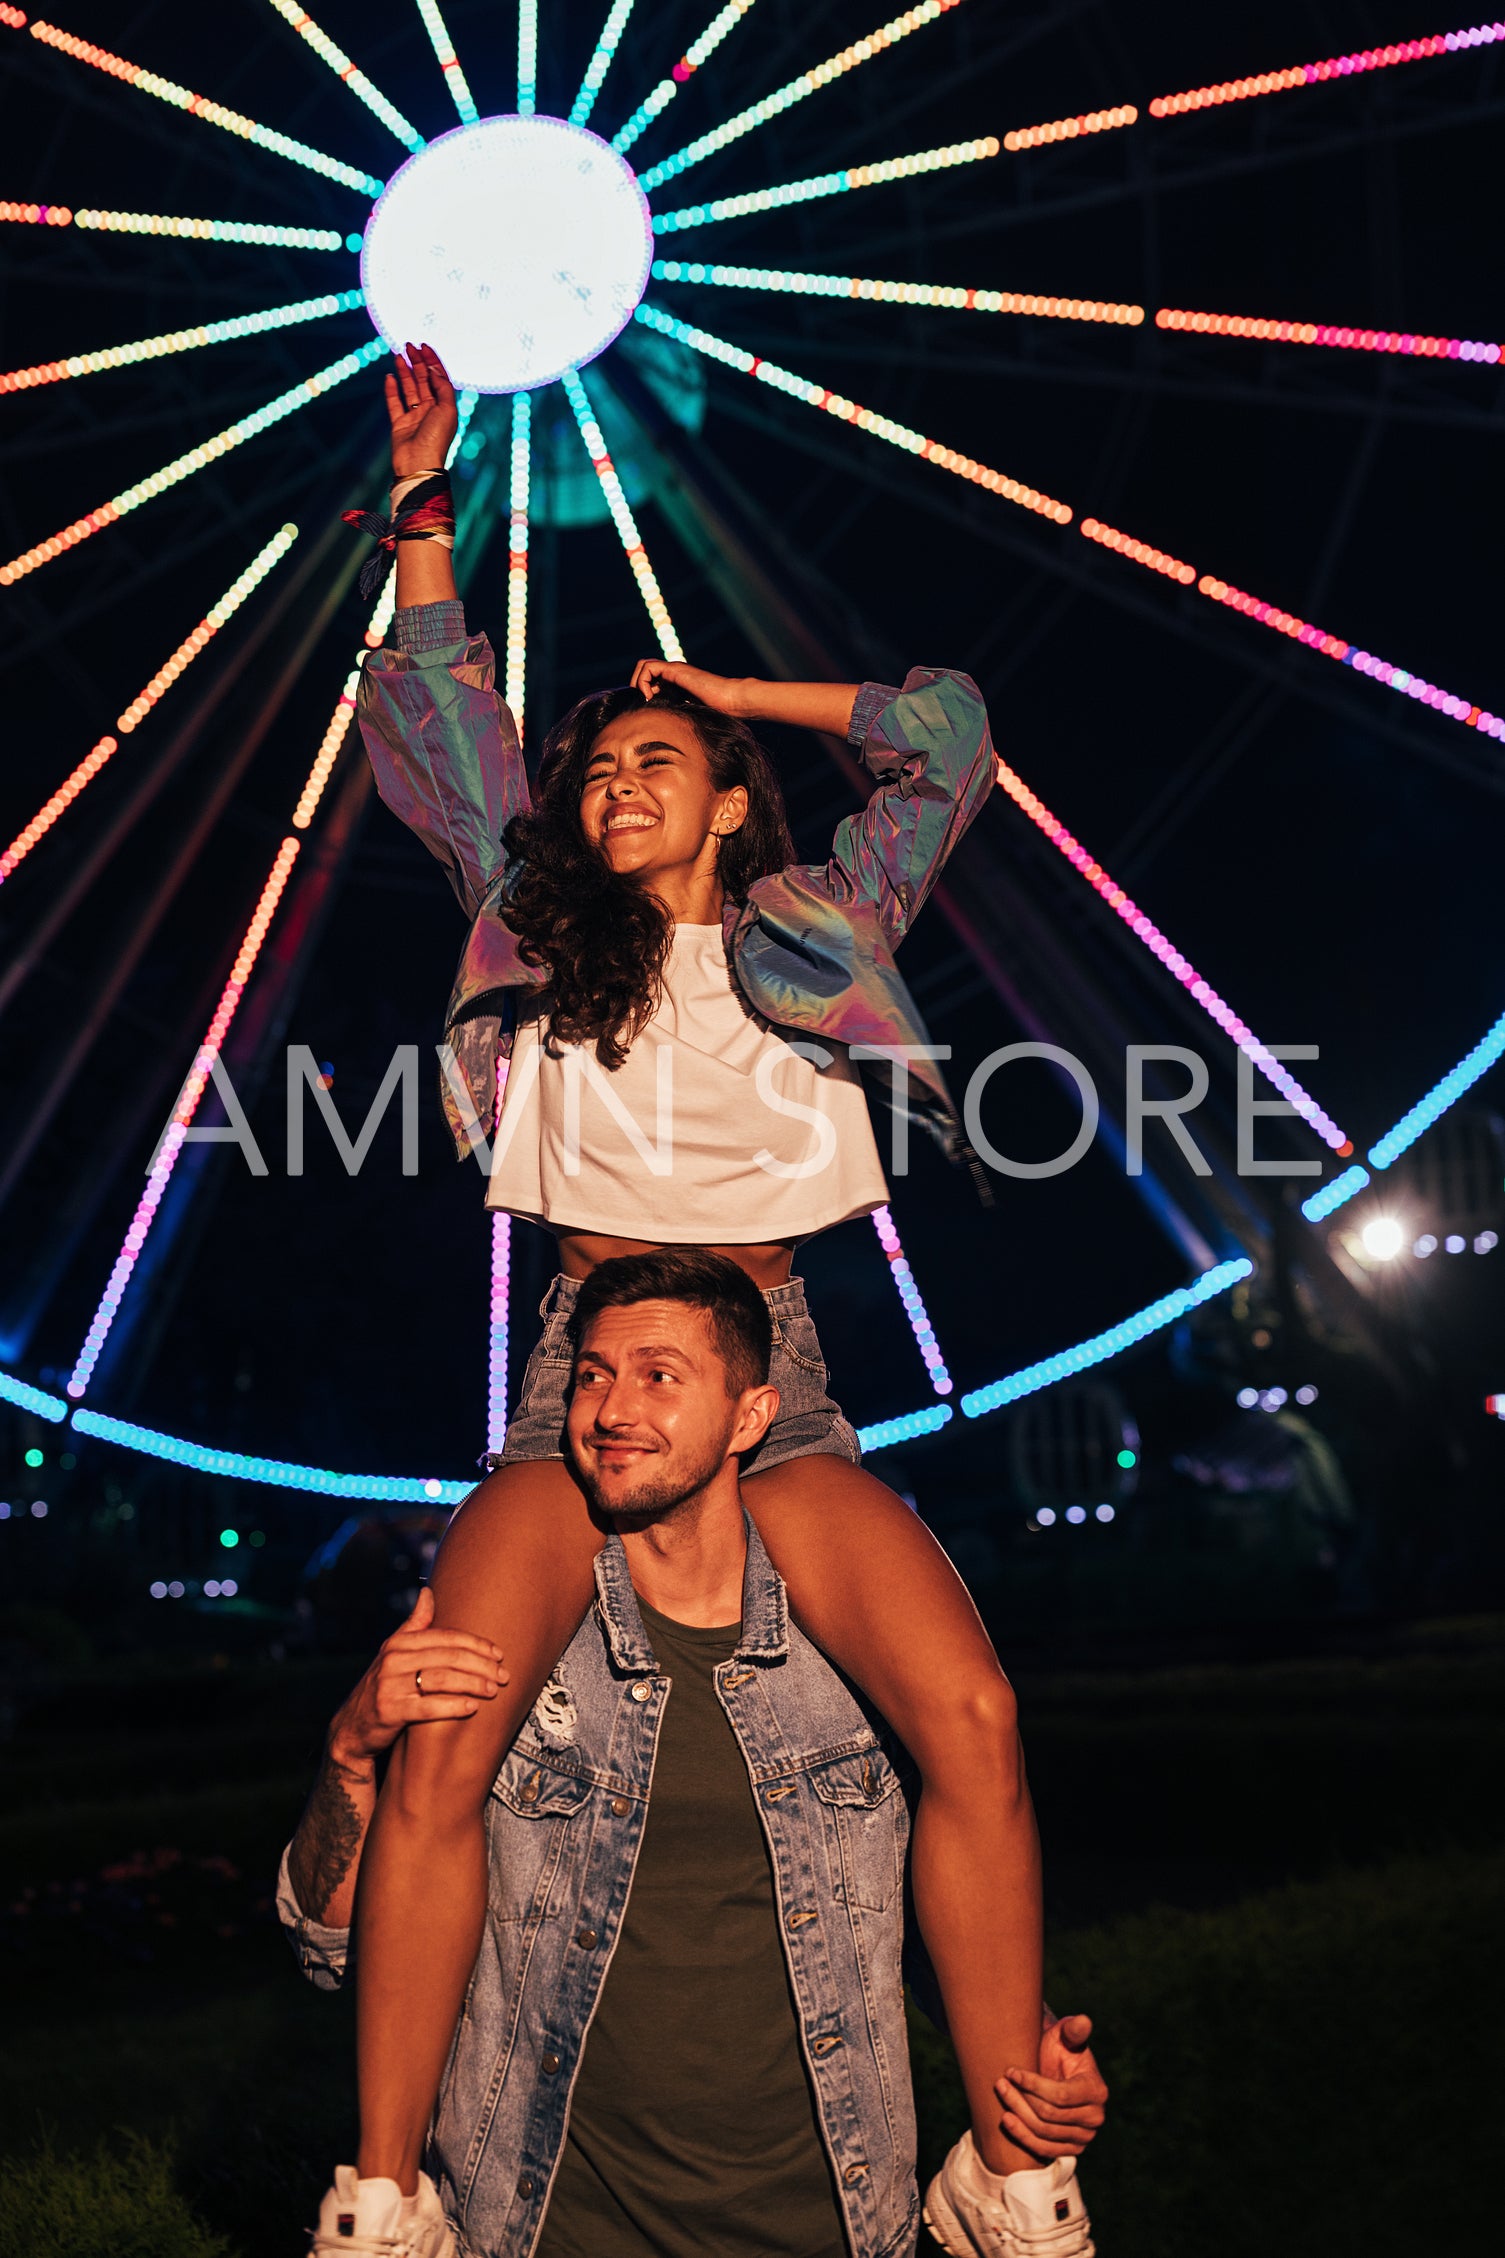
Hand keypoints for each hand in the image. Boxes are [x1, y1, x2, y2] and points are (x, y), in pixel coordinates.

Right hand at [325, 1586, 507, 1767]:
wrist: (353, 1727)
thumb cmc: (384, 1686)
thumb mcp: (394, 1652)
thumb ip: (414, 1624)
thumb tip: (428, 1591)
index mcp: (399, 1642)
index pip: (446, 1637)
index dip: (476, 1644)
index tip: (498, 1654)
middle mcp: (393, 1659)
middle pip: (448, 1656)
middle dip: (481, 1665)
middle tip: (503, 1675)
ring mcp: (390, 1685)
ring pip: (442, 1679)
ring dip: (473, 1684)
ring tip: (493, 1690)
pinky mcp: (389, 1711)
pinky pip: (428, 1706)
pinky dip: (453, 1706)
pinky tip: (472, 1707)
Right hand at [384, 342, 457, 481]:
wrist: (419, 463)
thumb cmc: (436, 439)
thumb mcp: (447, 409)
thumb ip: (442, 387)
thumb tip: (433, 370)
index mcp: (444, 407)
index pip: (439, 378)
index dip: (432, 361)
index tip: (424, 346)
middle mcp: (430, 411)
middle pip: (424, 380)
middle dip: (417, 362)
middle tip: (409, 345)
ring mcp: (414, 417)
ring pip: (409, 389)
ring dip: (404, 371)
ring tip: (398, 355)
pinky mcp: (400, 424)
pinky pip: (395, 403)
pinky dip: (392, 390)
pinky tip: (389, 376)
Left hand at [630, 658, 749, 714]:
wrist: (730, 701)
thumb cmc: (717, 713)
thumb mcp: (688, 716)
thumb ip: (676, 716)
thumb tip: (663, 734)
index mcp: (675, 683)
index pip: (649, 679)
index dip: (642, 691)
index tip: (646, 709)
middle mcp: (673, 674)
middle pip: (643, 669)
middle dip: (637, 685)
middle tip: (642, 703)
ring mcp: (674, 669)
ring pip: (644, 665)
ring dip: (638, 682)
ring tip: (645, 699)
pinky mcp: (676, 670)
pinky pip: (649, 668)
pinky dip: (643, 682)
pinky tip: (651, 697)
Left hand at [995, 2012, 1108, 2161]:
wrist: (1054, 2071)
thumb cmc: (1059, 2049)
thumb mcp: (1065, 2035)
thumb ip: (1073, 2029)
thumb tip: (1083, 2021)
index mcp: (1096, 2090)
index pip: (1060, 2095)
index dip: (1033, 2084)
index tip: (1011, 2071)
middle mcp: (1095, 2118)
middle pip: (1049, 2115)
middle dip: (1021, 2098)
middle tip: (1000, 2083)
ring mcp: (1084, 2137)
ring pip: (1043, 2132)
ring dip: (1018, 2114)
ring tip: (1000, 2096)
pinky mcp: (1070, 2149)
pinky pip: (1044, 2150)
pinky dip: (1023, 2136)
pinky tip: (1006, 2120)